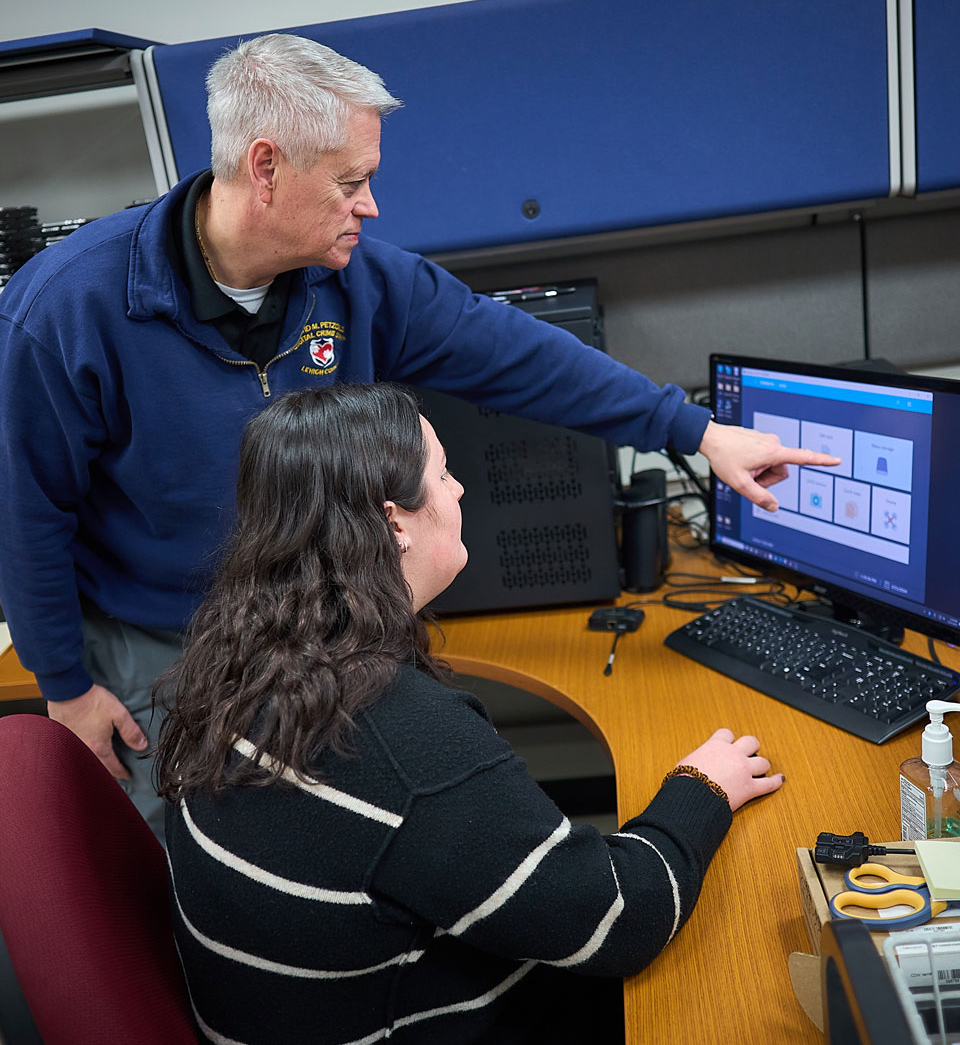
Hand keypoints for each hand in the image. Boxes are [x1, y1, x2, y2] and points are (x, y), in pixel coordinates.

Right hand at [46, 683, 147, 779]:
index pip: (112, 767)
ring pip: (85, 761)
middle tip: (116, 773)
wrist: (67, 691)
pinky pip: (74, 751)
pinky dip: (82, 755)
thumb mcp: (119, 714)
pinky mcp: (63, 737)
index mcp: (98, 747)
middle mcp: (83, 750)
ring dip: (95, 764)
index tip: (128, 776)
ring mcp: (71, 745)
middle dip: (108, 772)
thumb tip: (142, 746)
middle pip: (98, 767)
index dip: (122, 773)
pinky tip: (86, 749)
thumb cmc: (92, 701)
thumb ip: (131, 731)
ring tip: (103, 763)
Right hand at [677, 728, 783, 811]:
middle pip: (750, 742)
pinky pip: (768, 784)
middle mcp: (733, 754)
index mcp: (716, 746)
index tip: (728, 743)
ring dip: (762, 765)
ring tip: (761, 768)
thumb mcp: (686, 764)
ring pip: (763, 762)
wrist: (693, 795)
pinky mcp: (750, 788)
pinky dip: (775, 782)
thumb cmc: (685, 780)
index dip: (728, 739)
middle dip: (751, 747)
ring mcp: (744, 770)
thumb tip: (691, 766)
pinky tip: (779, 779)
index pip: (726, 734)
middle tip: (750, 752)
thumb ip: (696, 760)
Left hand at [698, 420, 840, 510]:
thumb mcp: (740, 484)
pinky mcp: (760, 440)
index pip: (803, 458)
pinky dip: (754, 464)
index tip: (837, 460)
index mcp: (773, 453)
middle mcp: (773, 443)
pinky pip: (763, 458)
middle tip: (748, 476)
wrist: (710, 438)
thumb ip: (759, 498)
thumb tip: (774, 507)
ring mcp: (766, 441)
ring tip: (743, 467)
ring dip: (760, 472)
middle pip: (781, 472)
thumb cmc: (724, 457)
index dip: (821, 461)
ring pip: (772, 466)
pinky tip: (740, 460)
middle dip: (767, 479)